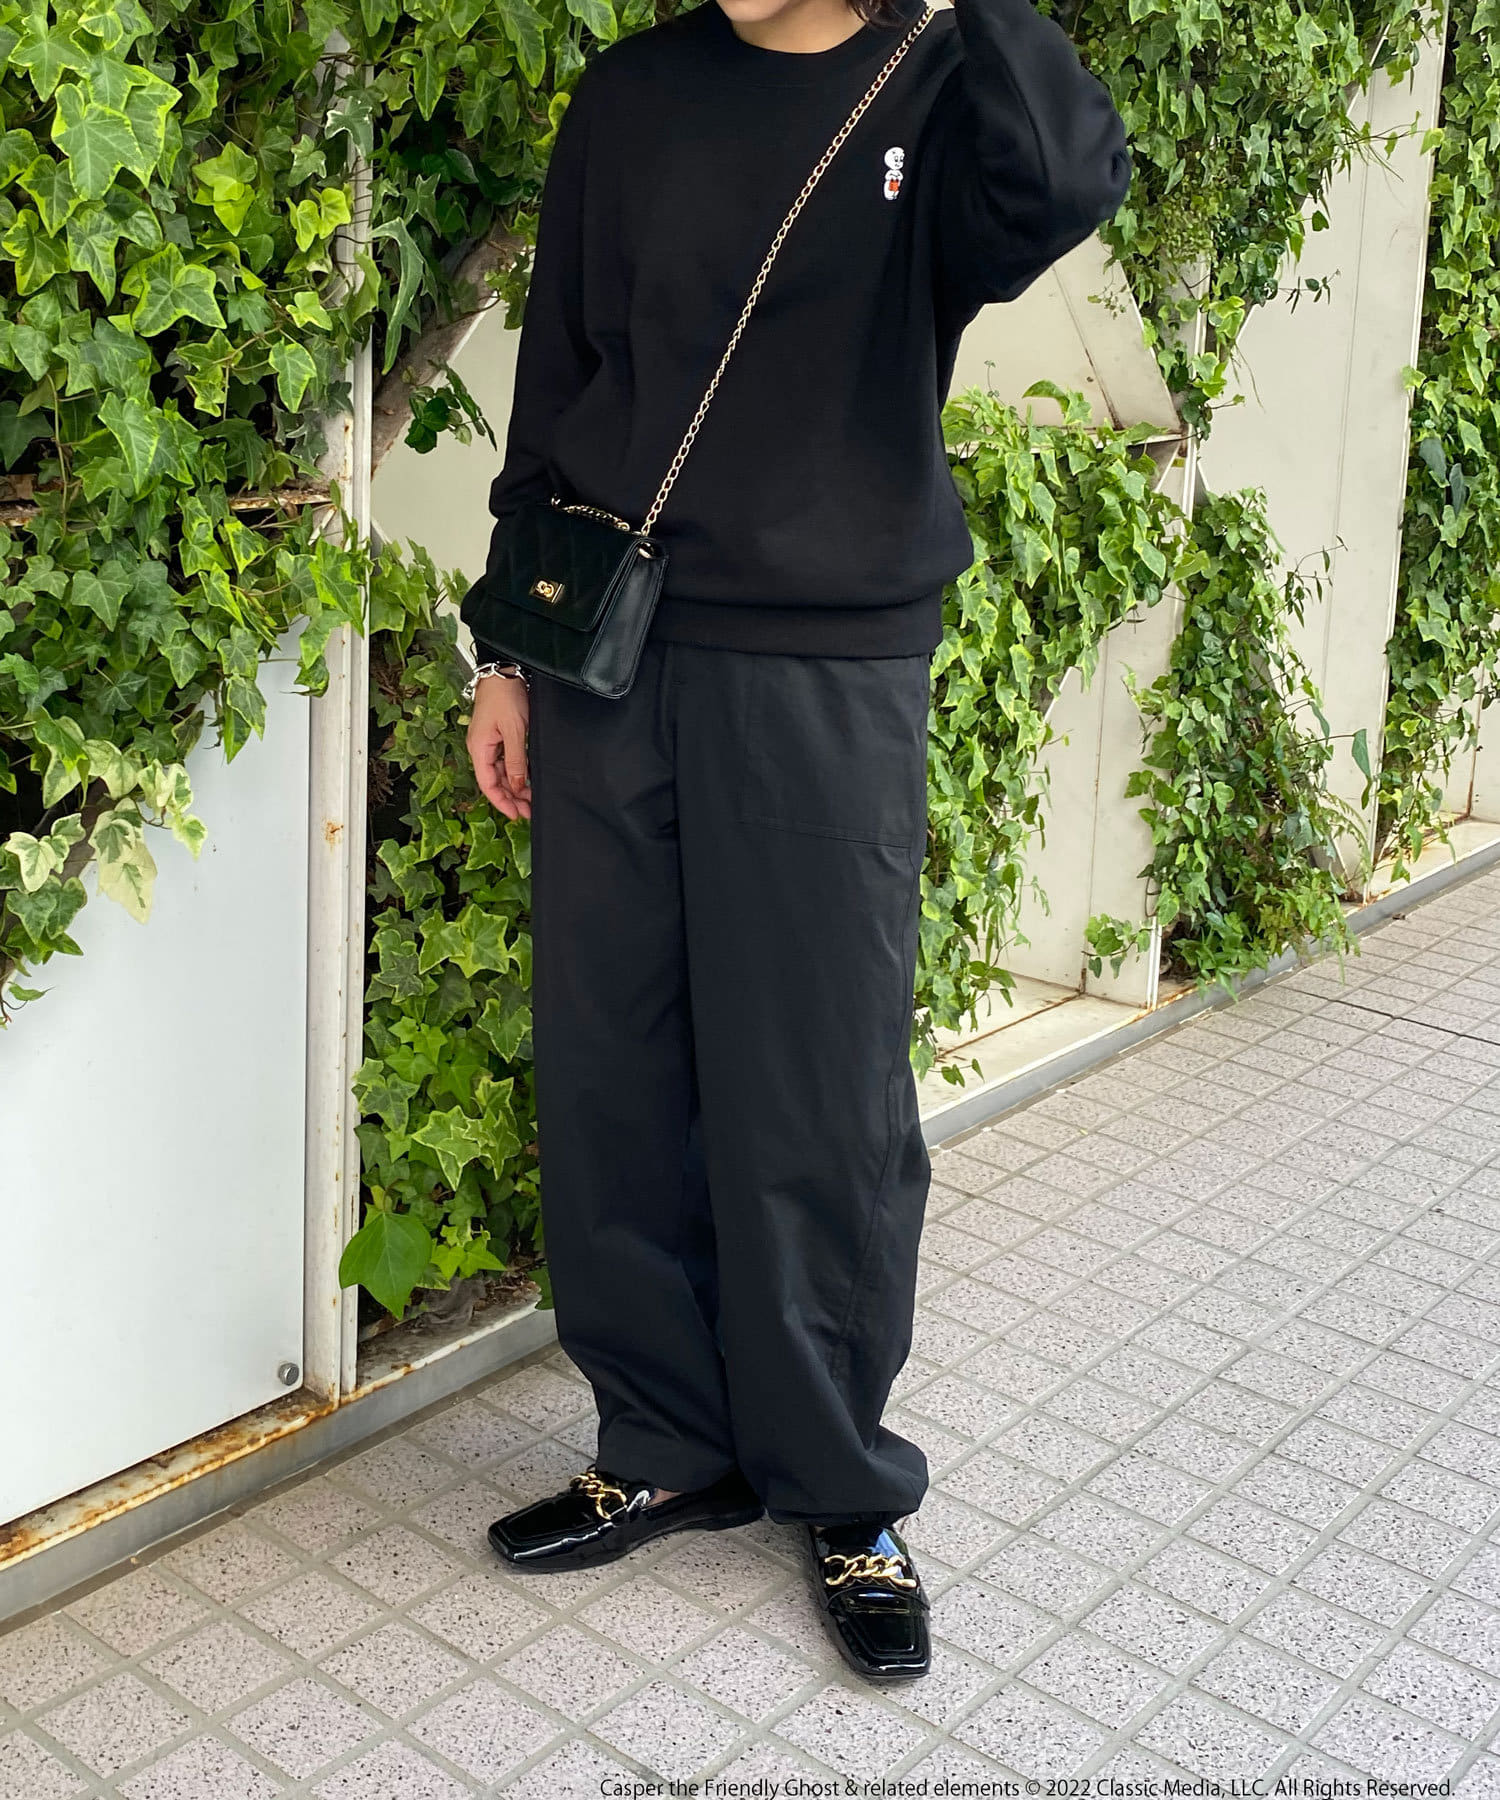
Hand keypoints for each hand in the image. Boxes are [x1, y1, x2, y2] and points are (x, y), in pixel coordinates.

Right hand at [466, 673, 530, 819]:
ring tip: (531, 797)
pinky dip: (516, 771)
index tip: (516, 815)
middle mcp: (481, 748)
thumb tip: (516, 785)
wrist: (504, 671)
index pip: (488, 784)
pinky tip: (528, 778)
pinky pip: (505, 760)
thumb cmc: (505, 696)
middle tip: (530, 810)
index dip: (501, 802)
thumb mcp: (514, 731)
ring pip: (501, 772)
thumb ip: (515, 760)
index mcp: (479, 748)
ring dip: (515, 785)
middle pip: (494, 780)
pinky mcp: (498, 736)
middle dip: (511, 797)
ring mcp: (489, 742)